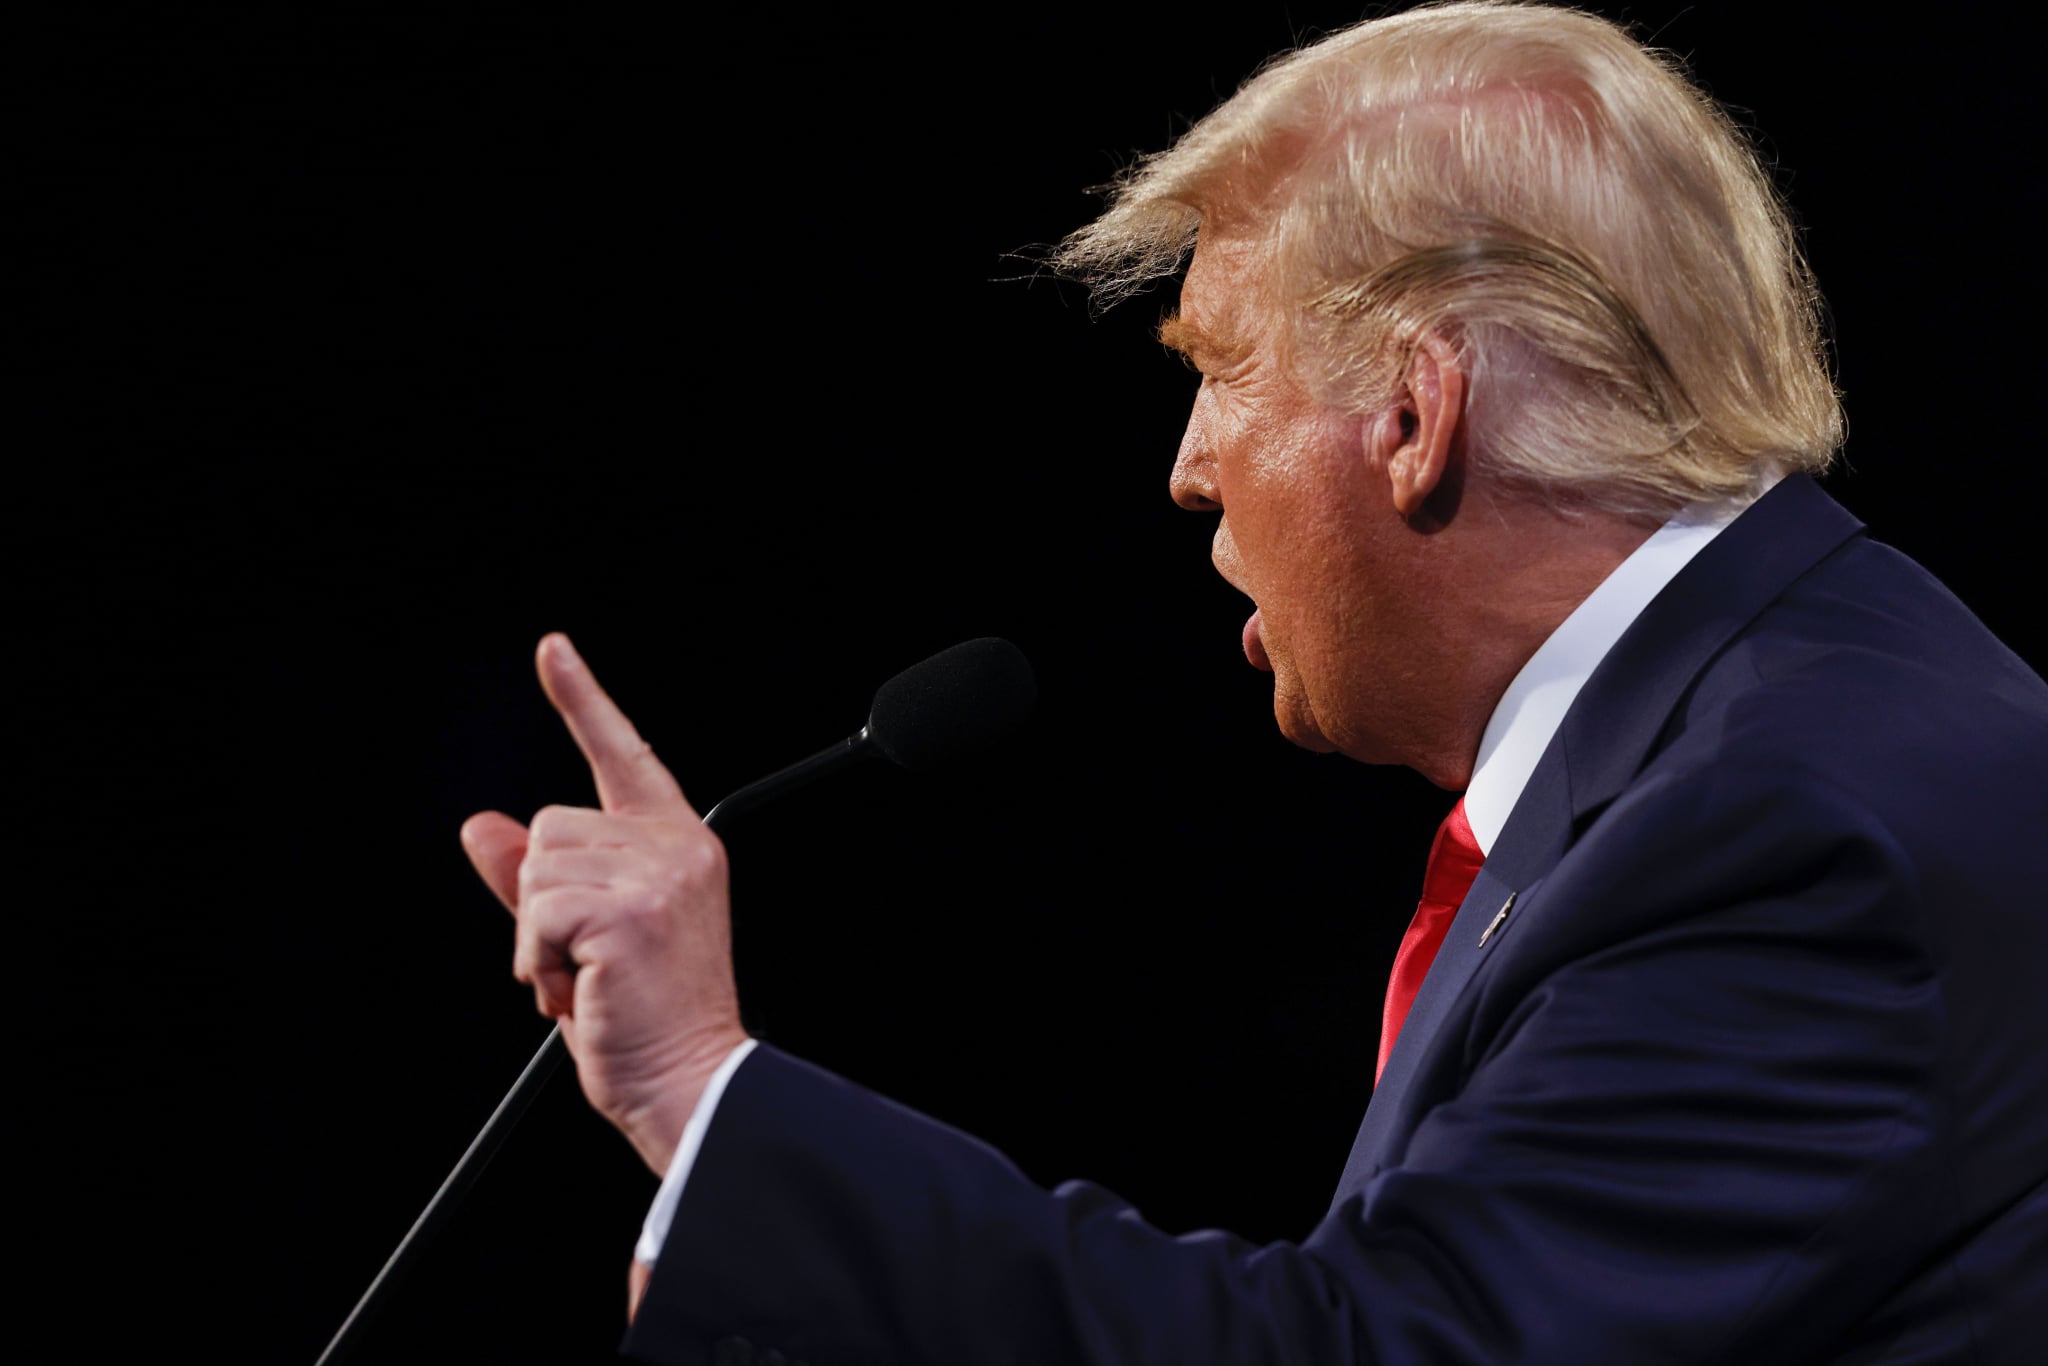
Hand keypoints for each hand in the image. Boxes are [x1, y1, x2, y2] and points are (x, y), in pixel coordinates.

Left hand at [459, 633, 747, 1173]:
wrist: (689, 1083)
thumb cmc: (647, 1019)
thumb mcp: (582, 937)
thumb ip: (533, 879)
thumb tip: (481, 827)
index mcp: (676, 844)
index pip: (623, 755)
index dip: (582, 698)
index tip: (552, 649)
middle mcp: (675, 847)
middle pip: (549, 828)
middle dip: (541, 903)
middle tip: (585, 963)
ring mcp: (656, 875)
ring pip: (536, 869)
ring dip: (536, 937)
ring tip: (586, 979)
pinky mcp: (627, 911)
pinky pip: (534, 912)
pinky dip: (536, 960)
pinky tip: (580, 988)